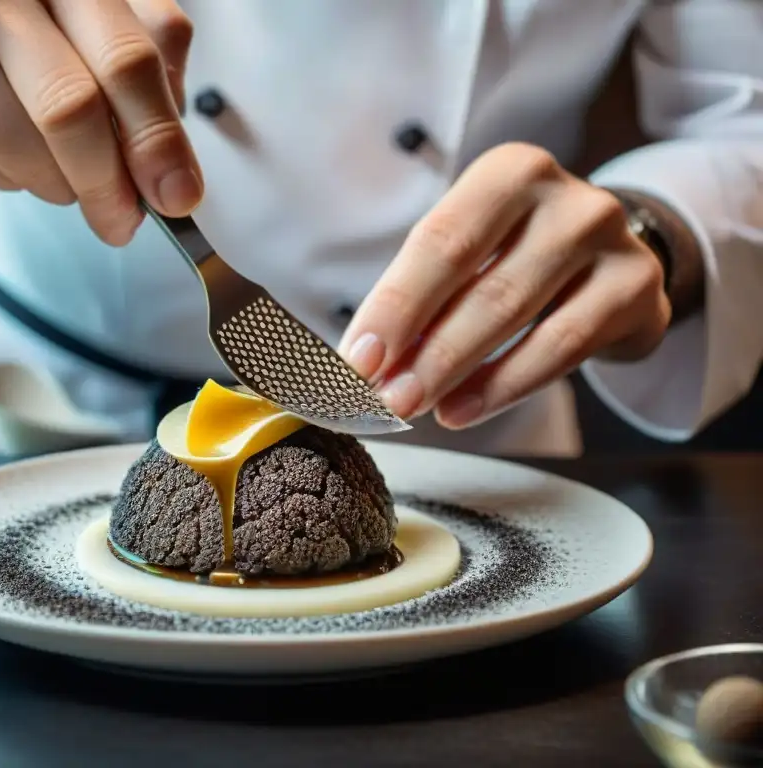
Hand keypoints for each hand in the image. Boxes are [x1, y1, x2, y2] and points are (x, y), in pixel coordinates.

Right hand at [0, 0, 201, 244]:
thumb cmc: (29, 14)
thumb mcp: (99, 15)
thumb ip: (150, 66)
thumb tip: (174, 171)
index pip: (125, 59)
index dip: (159, 137)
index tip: (181, 197)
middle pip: (70, 112)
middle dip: (109, 185)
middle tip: (125, 222)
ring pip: (29, 158)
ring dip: (64, 185)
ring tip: (60, 160)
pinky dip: (17, 180)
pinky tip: (7, 142)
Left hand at [339, 142, 670, 428]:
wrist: (610, 260)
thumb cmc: (516, 256)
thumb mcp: (471, 255)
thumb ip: (423, 297)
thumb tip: (366, 360)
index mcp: (509, 172)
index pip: (440, 241)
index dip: (395, 305)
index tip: (358, 358)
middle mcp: (565, 198)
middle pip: (479, 282)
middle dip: (423, 349)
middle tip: (383, 396)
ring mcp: (609, 240)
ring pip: (518, 316)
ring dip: (456, 370)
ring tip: (415, 406)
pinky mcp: (637, 289)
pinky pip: (562, 347)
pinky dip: (504, 385)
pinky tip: (463, 409)